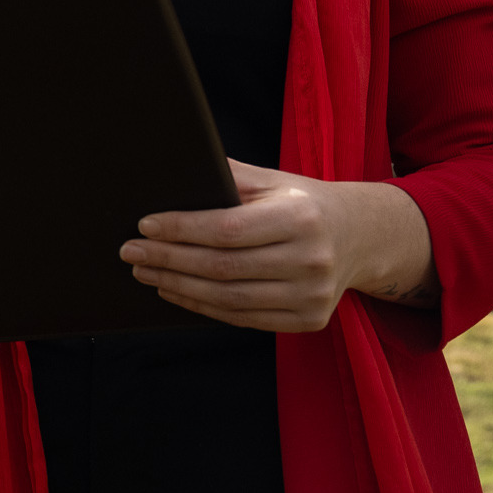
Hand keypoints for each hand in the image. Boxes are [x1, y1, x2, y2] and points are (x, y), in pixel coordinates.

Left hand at [120, 162, 437, 331]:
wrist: (361, 237)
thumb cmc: (304, 203)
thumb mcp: (274, 180)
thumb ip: (228, 176)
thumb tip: (172, 173)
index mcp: (301, 217)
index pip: (226, 229)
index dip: (181, 229)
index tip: (145, 225)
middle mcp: (310, 259)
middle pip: (222, 267)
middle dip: (168, 259)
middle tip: (131, 251)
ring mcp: (312, 296)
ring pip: (228, 298)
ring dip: (178, 286)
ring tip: (146, 271)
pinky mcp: (309, 320)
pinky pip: (243, 318)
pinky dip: (202, 306)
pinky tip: (175, 290)